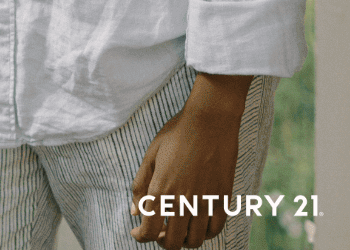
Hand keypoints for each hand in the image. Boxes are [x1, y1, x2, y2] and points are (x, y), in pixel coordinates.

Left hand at [130, 73, 251, 246]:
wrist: (210, 121)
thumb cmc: (176, 134)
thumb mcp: (151, 155)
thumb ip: (140, 185)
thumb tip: (134, 212)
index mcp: (161, 189)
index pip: (149, 230)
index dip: (141, 236)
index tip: (138, 232)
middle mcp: (183, 201)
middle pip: (172, 242)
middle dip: (160, 240)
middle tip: (157, 230)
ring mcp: (206, 202)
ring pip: (195, 240)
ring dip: (183, 240)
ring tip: (176, 228)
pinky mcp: (223, 199)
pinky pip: (215, 229)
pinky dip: (204, 233)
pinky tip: (196, 223)